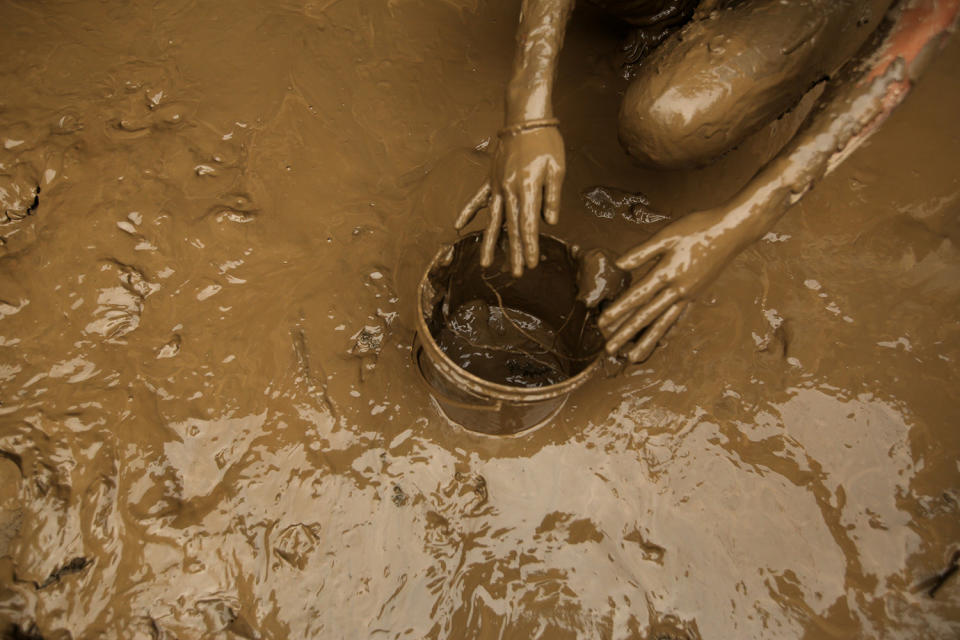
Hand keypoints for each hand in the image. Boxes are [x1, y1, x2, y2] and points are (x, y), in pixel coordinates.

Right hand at [455, 126, 564, 276]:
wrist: (525, 116)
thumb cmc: (546, 141)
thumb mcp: (557, 168)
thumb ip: (552, 197)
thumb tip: (550, 222)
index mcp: (527, 189)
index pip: (528, 224)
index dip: (529, 246)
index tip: (530, 264)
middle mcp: (508, 190)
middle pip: (510, 227)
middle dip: (513, 252)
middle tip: (516, 273)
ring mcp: (496, 185)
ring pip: (492, 219)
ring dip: (489, 243)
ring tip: (485, 264)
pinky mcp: (491, 178)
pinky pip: (477, 198)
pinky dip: (468, 212)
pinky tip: (459, 226)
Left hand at [599, 209, 747, 362]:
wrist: (732, 232)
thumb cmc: (697, 228)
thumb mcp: (666, 235)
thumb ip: (641, 252)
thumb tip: (618, 264)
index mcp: (666, 273)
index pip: (637, 296)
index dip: (618, 310)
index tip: (602, 323)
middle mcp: (677, 289)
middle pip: (647, 315)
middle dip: (626, 333)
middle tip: (609, 350)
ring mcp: (688, 295)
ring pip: (663, 323)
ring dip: (647, 341)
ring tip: (633, 358)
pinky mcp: (696, 295)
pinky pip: (680, 318)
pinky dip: (670, 331)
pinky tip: (663, 342)